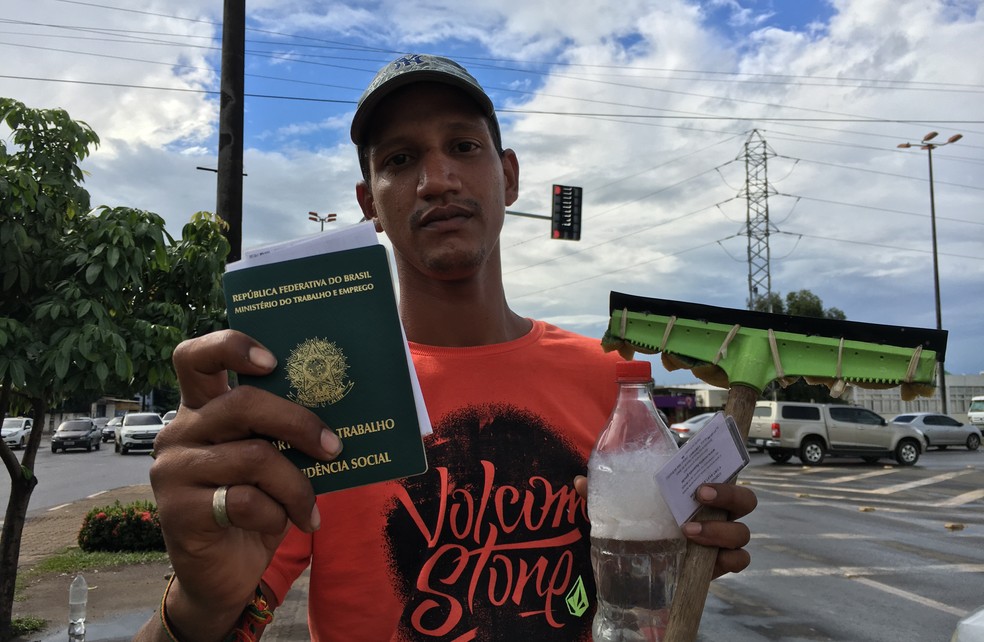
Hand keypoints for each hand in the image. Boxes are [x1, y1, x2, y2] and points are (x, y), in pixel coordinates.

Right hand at [147, 330, 341, 639]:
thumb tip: (342, 407)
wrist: (224, 574)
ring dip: (296, 486)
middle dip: (299, 423)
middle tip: (334, 447)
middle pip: (242, 404)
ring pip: (253, 457)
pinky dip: (276, 514)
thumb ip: (281, 433)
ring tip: (310, 509)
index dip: (232, 346)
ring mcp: (173, 470)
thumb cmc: (255, 506)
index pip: (196, 356)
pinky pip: (244, 501)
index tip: (272, 361)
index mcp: (202, 409)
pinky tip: (284, 525)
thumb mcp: (270, 461)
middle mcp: (180, 432)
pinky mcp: (178, 510)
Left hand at [572, 477, 755, 578]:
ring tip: (688, 530)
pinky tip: (709, 560)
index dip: (721, 467)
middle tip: (699, 495)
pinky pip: (740, 560)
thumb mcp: (617, 510)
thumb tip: (579, 482)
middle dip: (729, 495)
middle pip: (744, 499)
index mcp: (695, 490)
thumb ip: (601, 495)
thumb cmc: (635, 528)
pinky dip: (728, 559)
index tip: (698, 477)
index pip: (722, 470)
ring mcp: (721, 539)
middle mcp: (715, 512)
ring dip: (720, 530)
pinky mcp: (719, 565)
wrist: (635, 571)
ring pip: (742, 531)